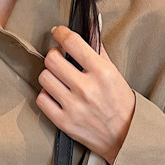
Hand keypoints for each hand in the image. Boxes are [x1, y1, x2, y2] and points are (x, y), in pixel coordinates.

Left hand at [36, 25, 135, 164]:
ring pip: (44, 78)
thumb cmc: (119, 104)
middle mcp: (86, 88)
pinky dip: (45, 95)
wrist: (123, 136)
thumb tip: (88, 29)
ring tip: (57, 79)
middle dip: (54, 56)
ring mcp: (73, 106)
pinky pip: (41, 100)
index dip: (60, 34)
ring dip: (49, 75)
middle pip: (52, 60)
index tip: (58, 33)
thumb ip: (99, 51)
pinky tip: (54, 95)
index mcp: (101, 72)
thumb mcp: (114, 73)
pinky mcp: (63, 122)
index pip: (72, 43)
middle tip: (59, 59)